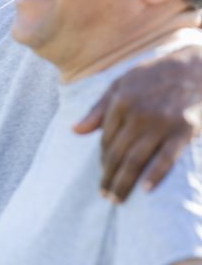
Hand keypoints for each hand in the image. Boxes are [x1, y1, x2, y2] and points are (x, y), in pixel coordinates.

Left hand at [74, 45, 201, 202]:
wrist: (198, 65)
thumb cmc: (155, 75)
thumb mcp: (121, 84)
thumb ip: (98, 109)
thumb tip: (75, 131)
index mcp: (121, 103)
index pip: (106, 140)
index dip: (103, 159)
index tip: (104, 172)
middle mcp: (139, 114)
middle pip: (117, 153)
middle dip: (108, 177)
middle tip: (105, 196)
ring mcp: (162, 123)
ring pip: (136, 160)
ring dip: (124, 182)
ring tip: (116, 199)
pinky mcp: (185, 129)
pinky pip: (167, 158)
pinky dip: (155, 175)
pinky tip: (144, 190)